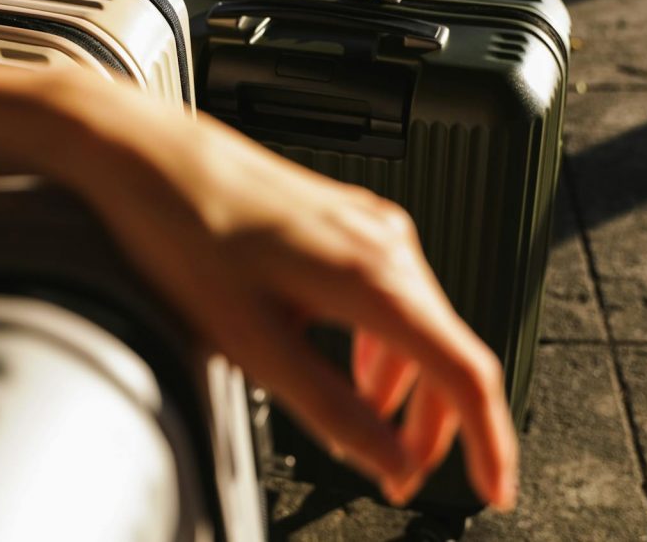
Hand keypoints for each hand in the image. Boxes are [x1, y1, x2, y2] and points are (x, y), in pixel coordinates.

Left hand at [70, 91, 517, 508]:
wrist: (154, 160)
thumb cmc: (187, 231)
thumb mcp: (255, 343)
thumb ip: (331, 409)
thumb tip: (389, 459)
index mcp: (374, 277)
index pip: (464, 372)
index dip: (488, 440)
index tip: (492, 487)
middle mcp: (386, 244)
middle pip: (447, 350)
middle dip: (434, 424)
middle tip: (402, 475)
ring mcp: (368, 226)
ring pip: (419, 323)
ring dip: (406, 387)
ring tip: (374, 430)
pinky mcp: (345, 222)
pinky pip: (390, 294)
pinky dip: (382, 346)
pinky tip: (352, 366)